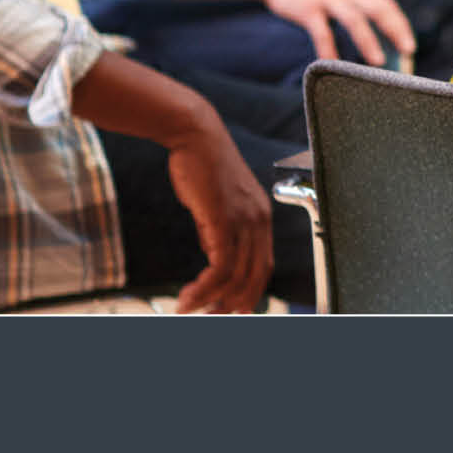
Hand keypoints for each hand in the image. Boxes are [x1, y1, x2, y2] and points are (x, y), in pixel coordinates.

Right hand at [163, 118, 272, 313]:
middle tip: (212, 317)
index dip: (250, 291)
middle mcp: (259, 220)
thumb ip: (219, 228)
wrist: (196, 135)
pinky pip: (219, 266)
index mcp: (261, 217)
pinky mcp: (224, 219)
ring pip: (236, 276)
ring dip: (212, 300)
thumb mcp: (217, 202)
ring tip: (190, 309)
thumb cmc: (202, 165)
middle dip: (236, 304)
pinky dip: (204, 288)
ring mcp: (244, 219)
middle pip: (256, 277)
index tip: (232, 309)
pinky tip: (188, 297)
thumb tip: (214, 254)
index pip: (264, 265)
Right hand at [255, 0, 417, 67]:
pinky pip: (321, 31)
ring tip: (379, 62)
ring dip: (369, 41)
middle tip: (408, 52)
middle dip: (396, 30)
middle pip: (378, 8)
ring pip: (354, 20)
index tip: (410, 46)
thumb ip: (355, 3)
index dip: (400, 24)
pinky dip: (329, 48)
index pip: (386, 4)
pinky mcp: (308, 8)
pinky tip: (333, 64)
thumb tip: (375, 30)